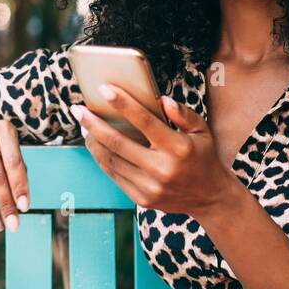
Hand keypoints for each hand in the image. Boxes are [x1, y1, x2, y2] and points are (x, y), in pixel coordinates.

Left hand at [70, 85, 237, 218]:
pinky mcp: (142, 199)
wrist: (210, 197)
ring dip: (93, 142)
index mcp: (177, 148)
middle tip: (78, 110)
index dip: (122, 104)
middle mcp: (162, 169)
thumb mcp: (201, 130)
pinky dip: (102, 159)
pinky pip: (115, 176)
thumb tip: (161, 100)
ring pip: (112, 160)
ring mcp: (150, 187)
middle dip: (94, 124)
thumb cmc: (203, 157)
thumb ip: (182, 113)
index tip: (103, 90)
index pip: (144, 121)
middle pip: (118, 143)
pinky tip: (95, 146)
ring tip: (84, 126)